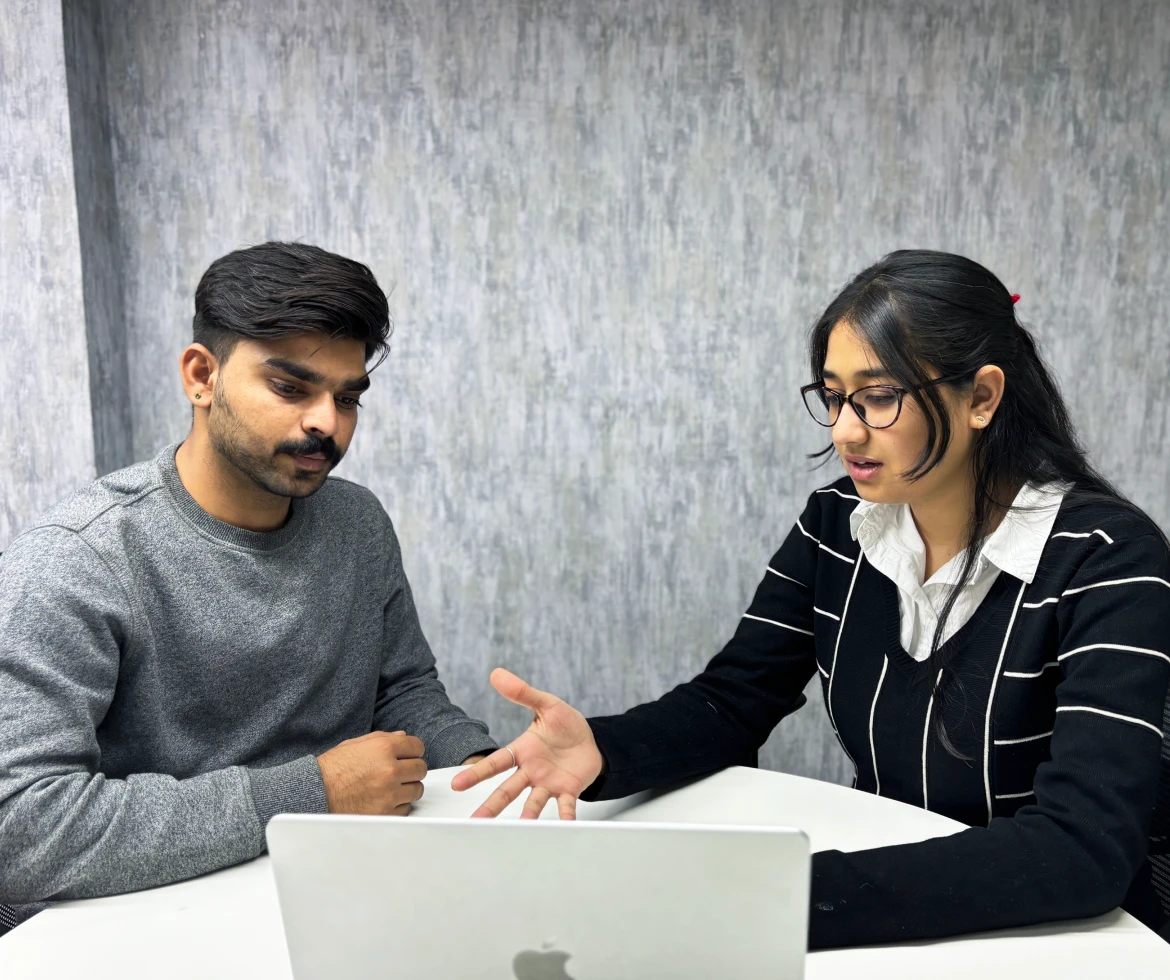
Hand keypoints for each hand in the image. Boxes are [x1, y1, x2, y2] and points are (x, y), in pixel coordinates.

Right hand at [316, 730, 426, 814]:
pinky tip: (386, 799)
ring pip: (417, 790)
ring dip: (408, 788)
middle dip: (412, 769)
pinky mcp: (385, 813)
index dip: (413, 751)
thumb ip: (383, 738)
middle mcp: (390, 769)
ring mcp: (389, 793)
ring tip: (392, 787)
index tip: (409, 756)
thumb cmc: (332, 768)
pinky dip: (399, 805)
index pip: (417, 746)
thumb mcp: (356, 744)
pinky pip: (406, 808)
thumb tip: (402, 736)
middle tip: (401, 772)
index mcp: (384, 747)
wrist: (315, 793)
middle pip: (420, 768)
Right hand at [450, 668, 602, 819]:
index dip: (476, 773)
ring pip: (534, 801)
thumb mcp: (546, 704)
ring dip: (528, 814)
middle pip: (508, 789)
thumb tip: (497, 674)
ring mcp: (548, 783)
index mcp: (522, 751)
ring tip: (522, 825)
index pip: (496, 762)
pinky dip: (566, 816)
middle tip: (477, 821)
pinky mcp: (568, 790)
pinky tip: (564, 826)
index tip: (457, 784)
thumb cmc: (564, 725)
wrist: (592, 741)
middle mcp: (531, 771)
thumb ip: (523, 693)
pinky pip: (566, 805)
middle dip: (492, 804)